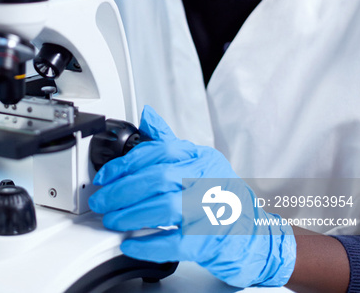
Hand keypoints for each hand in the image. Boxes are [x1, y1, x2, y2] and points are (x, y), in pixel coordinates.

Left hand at [89, 105, 295, 288]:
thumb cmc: (224, 197)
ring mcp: (211, 210)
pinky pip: (175, 242)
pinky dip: (149, 244)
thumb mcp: (200, 161)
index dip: (125, 164)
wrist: (257, 234)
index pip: (159, 152)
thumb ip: (170, 141)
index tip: (105, 176)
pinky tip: (131, 244)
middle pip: (158, 178)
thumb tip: (147, 116)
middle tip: (101, 201)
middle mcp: (207, 179)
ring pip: (165, 207)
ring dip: (131, 214)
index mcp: (201, 158)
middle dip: (122, 190)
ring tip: (112, 220)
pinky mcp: (210, 241)